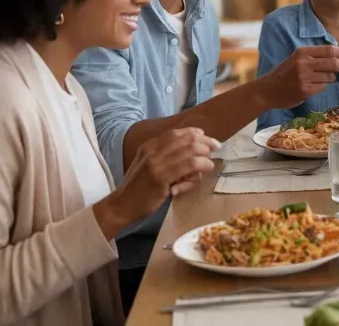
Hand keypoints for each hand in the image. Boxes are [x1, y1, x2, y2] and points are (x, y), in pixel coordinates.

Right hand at [94, 128, 218, 237]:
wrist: (121, 205)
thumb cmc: (139, 188)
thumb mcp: (149, 165)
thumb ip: (167, 156)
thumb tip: (194, 148)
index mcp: (149, 146)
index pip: (176, 133)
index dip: (195, 133)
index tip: (207, 138)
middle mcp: (152, 151)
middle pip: (186, 139)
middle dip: (206, 142)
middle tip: (216, 148)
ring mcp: (156, 164)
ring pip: (190, 151)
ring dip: (205, 156)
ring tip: (209, 164)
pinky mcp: (161, 178)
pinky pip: (188, 166)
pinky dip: (201, 166)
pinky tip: (204, 170)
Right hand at [260, 45, 338, 107]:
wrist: (268, 90)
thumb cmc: (285, 74)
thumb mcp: (297, 59)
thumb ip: (316, 57)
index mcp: (302, 52)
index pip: (329, 50)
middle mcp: (303, 63)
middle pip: (333, 62)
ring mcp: (304, 77)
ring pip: (330, 76)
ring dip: (332, 78)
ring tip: (322, 79)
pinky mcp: (305, 90)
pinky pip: (323, 87)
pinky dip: (323, 86)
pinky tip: (313, 87)